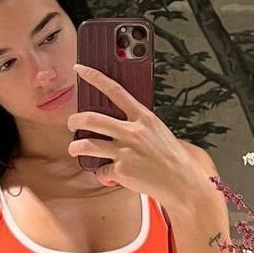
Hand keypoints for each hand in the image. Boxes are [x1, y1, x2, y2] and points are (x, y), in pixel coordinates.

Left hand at [67, 63, 195, 206]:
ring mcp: (125, 151)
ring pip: (88, 144)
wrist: (181, 181)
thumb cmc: (171, 158)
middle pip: (92, 119)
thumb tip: (121, 121)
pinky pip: (102, 171)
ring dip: (76, 146)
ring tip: (74, 148)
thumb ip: (138, 123)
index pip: (114, 90)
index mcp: (143, 118)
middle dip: (75, 120)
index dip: (94, 78)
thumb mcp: (158, 131)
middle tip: (72, 124)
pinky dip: (103, 174)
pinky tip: (109, 175)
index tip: (80, 70)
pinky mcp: (121, 171)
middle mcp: (132, 132)